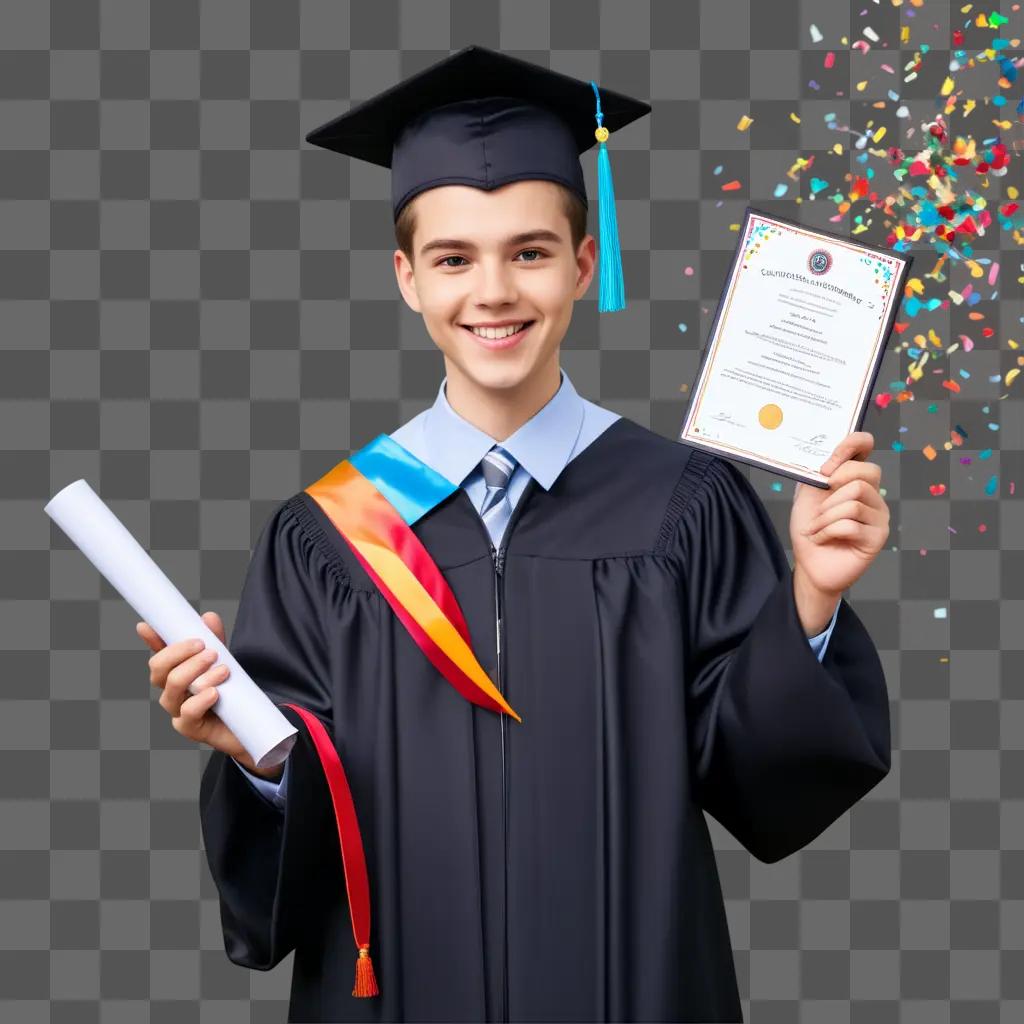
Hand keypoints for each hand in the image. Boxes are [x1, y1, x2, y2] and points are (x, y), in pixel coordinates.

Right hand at [137, 611, 281, 779]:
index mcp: (176, 673)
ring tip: (223, 669)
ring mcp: (177, 710)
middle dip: (180, 653)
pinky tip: (214, 693)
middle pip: (158, 669)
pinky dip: (200, 700)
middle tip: (208, 648)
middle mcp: (172, 691)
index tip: (146, 626)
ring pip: (172, 688)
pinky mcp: (190, 728)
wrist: (248, 726)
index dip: (151, 640)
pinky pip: (187, 713)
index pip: (159, 654)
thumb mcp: (224, 661)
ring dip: (195, 673)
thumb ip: (215, 640)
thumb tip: (207, 617)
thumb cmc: (231, 693)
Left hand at [790, 431, 889, 614]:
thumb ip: (817, 473)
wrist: (809, 564)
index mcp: (856, 479)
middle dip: (835, 484)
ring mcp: (879, 516)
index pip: (866, 446)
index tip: (827, 463)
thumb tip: (827, 458)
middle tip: (818, 501)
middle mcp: (873, 495)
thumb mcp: (807, 495)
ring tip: (816, 527)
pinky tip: (822, 539)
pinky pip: (851, 524)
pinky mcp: (877, 537)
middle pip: (867, 473)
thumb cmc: (810, 529)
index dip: (852, 444)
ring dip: (826, 515)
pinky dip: (827, 530)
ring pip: (856, 499)